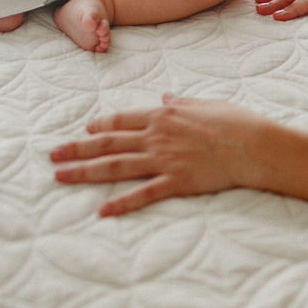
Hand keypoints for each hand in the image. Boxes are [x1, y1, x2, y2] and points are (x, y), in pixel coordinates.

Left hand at [49, 93, 266, 216]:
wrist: (253, 144)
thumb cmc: (234, 121)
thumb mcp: (204, 103)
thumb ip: (181, 102)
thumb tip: (166, 97)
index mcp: (163, 115)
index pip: (122, 120)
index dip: (100, 125)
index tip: (84, 129)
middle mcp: (157, 136)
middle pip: (108, 143)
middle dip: (78, 148)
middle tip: (54, 154)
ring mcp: (164, 160)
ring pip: (116, 166)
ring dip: (85, 172)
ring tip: (61, 177)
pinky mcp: (175, 182)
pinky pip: (143, 194)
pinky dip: (121, 203)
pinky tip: (102, 209)